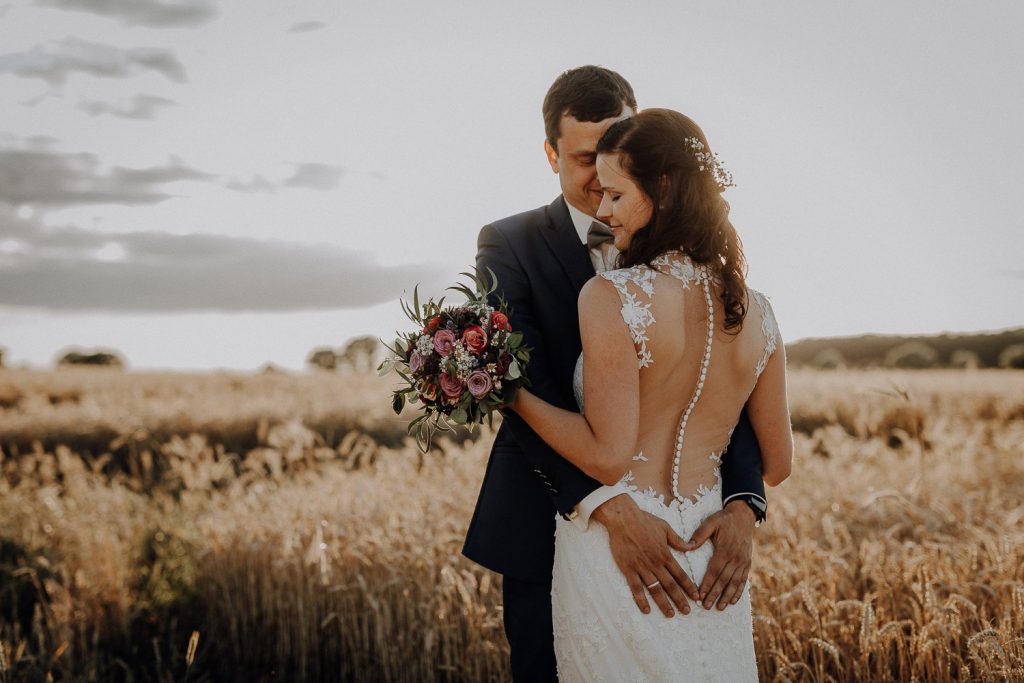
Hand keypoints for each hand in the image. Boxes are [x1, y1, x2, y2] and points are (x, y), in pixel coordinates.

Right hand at [591, 494, 699, 617]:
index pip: (681, 574)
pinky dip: (641, 600)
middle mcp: (655, 563)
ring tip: (670, 614)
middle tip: (687, 612)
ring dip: (664, 603)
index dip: (689, 587)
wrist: (623, 518)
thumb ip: (678, 540)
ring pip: (655, 590)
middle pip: (670, 586)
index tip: (696, 597)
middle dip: (680, 600)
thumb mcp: (665, 528)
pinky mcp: (628, 569)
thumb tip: (691, 547)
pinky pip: (636, 588)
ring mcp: (642, 568)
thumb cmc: (644, 520)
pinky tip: (646, 610)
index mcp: (665, 554)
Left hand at [685, 500, 754, 609]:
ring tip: (719, 607)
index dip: (707, 584)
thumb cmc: (723, 519)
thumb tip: (686, 546)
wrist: (743, 515)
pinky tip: (733, 601)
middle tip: (706, 606)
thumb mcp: (710, 522)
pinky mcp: (747, 563)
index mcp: (724, 549)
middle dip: (714, 594)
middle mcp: (735, 558)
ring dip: (727, 596)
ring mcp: (743, 561)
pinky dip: (739, 591)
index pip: (714, 571)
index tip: (699, 596)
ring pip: (735, 583)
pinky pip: (744, 580)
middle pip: (724, 580)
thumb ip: (699, 535)